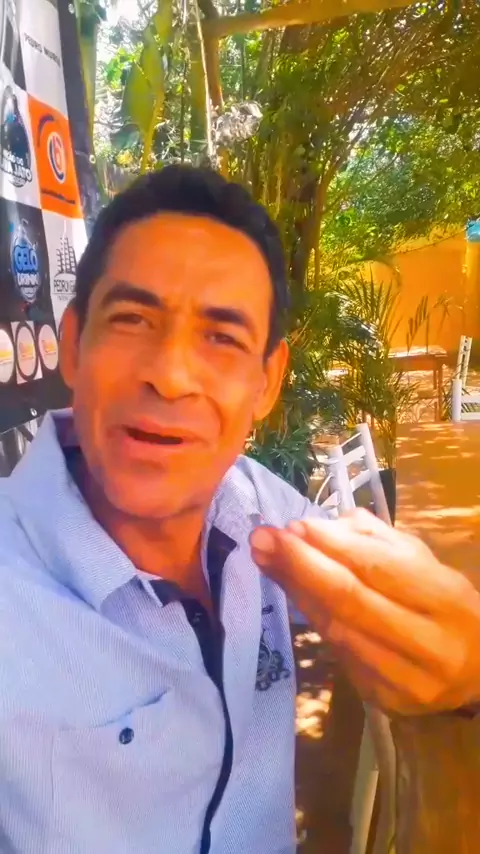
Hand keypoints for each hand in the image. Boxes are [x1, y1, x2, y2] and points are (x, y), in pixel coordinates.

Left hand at [250, 509, 479, 714]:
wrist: (477, 671)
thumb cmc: (444, 605)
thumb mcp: (424, 562)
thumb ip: (375, 541)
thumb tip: (319, 524)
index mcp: (446, 600)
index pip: (378, 568)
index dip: (330, 545)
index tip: (292, 525)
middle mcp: (429, 644)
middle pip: (350, 601)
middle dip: (299, 565)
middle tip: (262, 539)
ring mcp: (405, 680)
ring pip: (337, 629)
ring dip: (297, 591)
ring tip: (267, 560)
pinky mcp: (384, 700)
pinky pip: (338, 652)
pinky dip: (313, 619)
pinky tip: (294, 593)